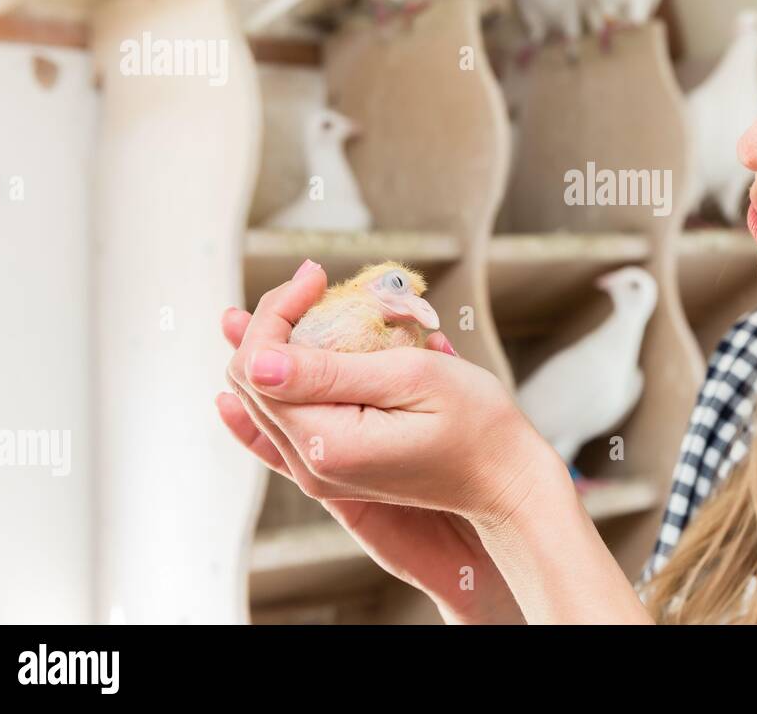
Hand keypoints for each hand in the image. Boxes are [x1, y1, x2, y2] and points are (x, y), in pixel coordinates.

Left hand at [225, 262, 553, 524]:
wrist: (505, 479)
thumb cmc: (477, 422)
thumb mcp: (412, 378)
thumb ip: (331, 371)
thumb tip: (257, 361)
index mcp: (327, 444)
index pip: (259, 366)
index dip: (276, 312)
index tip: (317, 277)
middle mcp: (311, 466)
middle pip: (251, 381)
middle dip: (273, 323)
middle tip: (314, 281)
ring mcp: (318, 473)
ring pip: (264, 396)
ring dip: (281, 344)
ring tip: (309, 301)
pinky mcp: (331, 469)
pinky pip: (285, 417)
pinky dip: (289, 375)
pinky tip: (288, 347)